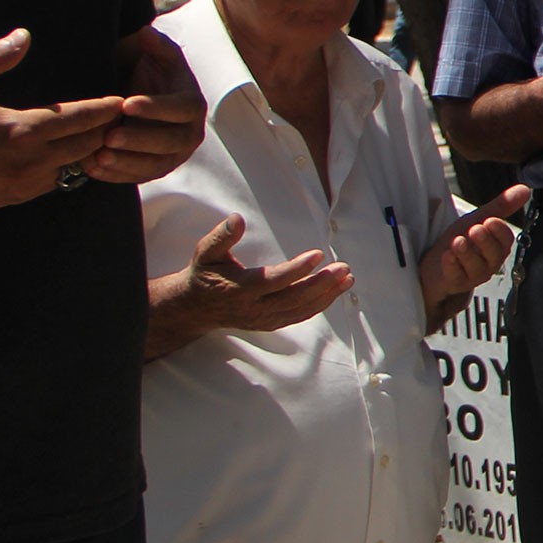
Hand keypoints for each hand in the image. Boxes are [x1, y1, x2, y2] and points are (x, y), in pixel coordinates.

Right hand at [0, 29, 127, 214]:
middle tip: (120, 117)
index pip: (81, 119)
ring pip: (75, 167)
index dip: (105, 109)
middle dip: (105, 130)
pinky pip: (55, 182)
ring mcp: (26, 184)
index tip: (121, 100)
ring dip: (87, 151)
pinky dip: (65, 167)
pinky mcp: (18, 198)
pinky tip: (67, 153)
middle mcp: (31, 161)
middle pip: (88, 145)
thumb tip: (23, 35)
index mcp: (21, 131)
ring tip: (100, 133)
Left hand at [84, 25, 205, 182]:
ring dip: (127, 163)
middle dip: (140, 141)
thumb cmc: (146, 70)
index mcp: (192, 104)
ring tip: (98, 156)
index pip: (182, 108)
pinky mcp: (154, 170)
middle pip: (171, 142)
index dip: (157, 108)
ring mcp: (174, 156)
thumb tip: (147, 34)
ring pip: (155, 166)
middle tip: (110, 136)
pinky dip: (116, 176)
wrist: (138, 96)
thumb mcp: (152, 53)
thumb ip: (154, 45)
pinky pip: (138, 178)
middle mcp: (189, 133)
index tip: (126, 104)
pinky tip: (92, 167)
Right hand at [149, 213, 352, 353]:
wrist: (195, 308)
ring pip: (300, 310)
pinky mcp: (270, 323)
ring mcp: (263, 319)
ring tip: (347, 278)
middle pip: (293, 298)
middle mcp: (253, 308)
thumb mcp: (206, 252)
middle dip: (321, 284)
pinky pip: (299, 316)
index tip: (318, 254)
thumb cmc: (204, 273)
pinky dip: (319, 305)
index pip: (273, 280)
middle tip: (344, 268)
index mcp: (239, 289)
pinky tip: (335, 291)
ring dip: (326, 295)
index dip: (296, 269)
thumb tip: (237, 218)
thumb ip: (222, 236)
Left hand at [422, 185, 529, 305]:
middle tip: (475, 229)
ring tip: (458, 241)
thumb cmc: (461, 241)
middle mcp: (489, 263)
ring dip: (467, 253)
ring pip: (476, 268)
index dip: (499, 231)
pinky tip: (447, 255)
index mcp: (497, 247)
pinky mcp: (455, 283)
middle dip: (485, 242)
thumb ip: (501, 206)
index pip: (506, 241)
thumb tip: (526, 189)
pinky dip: (452, 266)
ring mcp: (473, 276)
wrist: (436, 263)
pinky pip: (456, 278)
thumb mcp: (478, 220)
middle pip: (494, 255)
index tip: (490, 220)